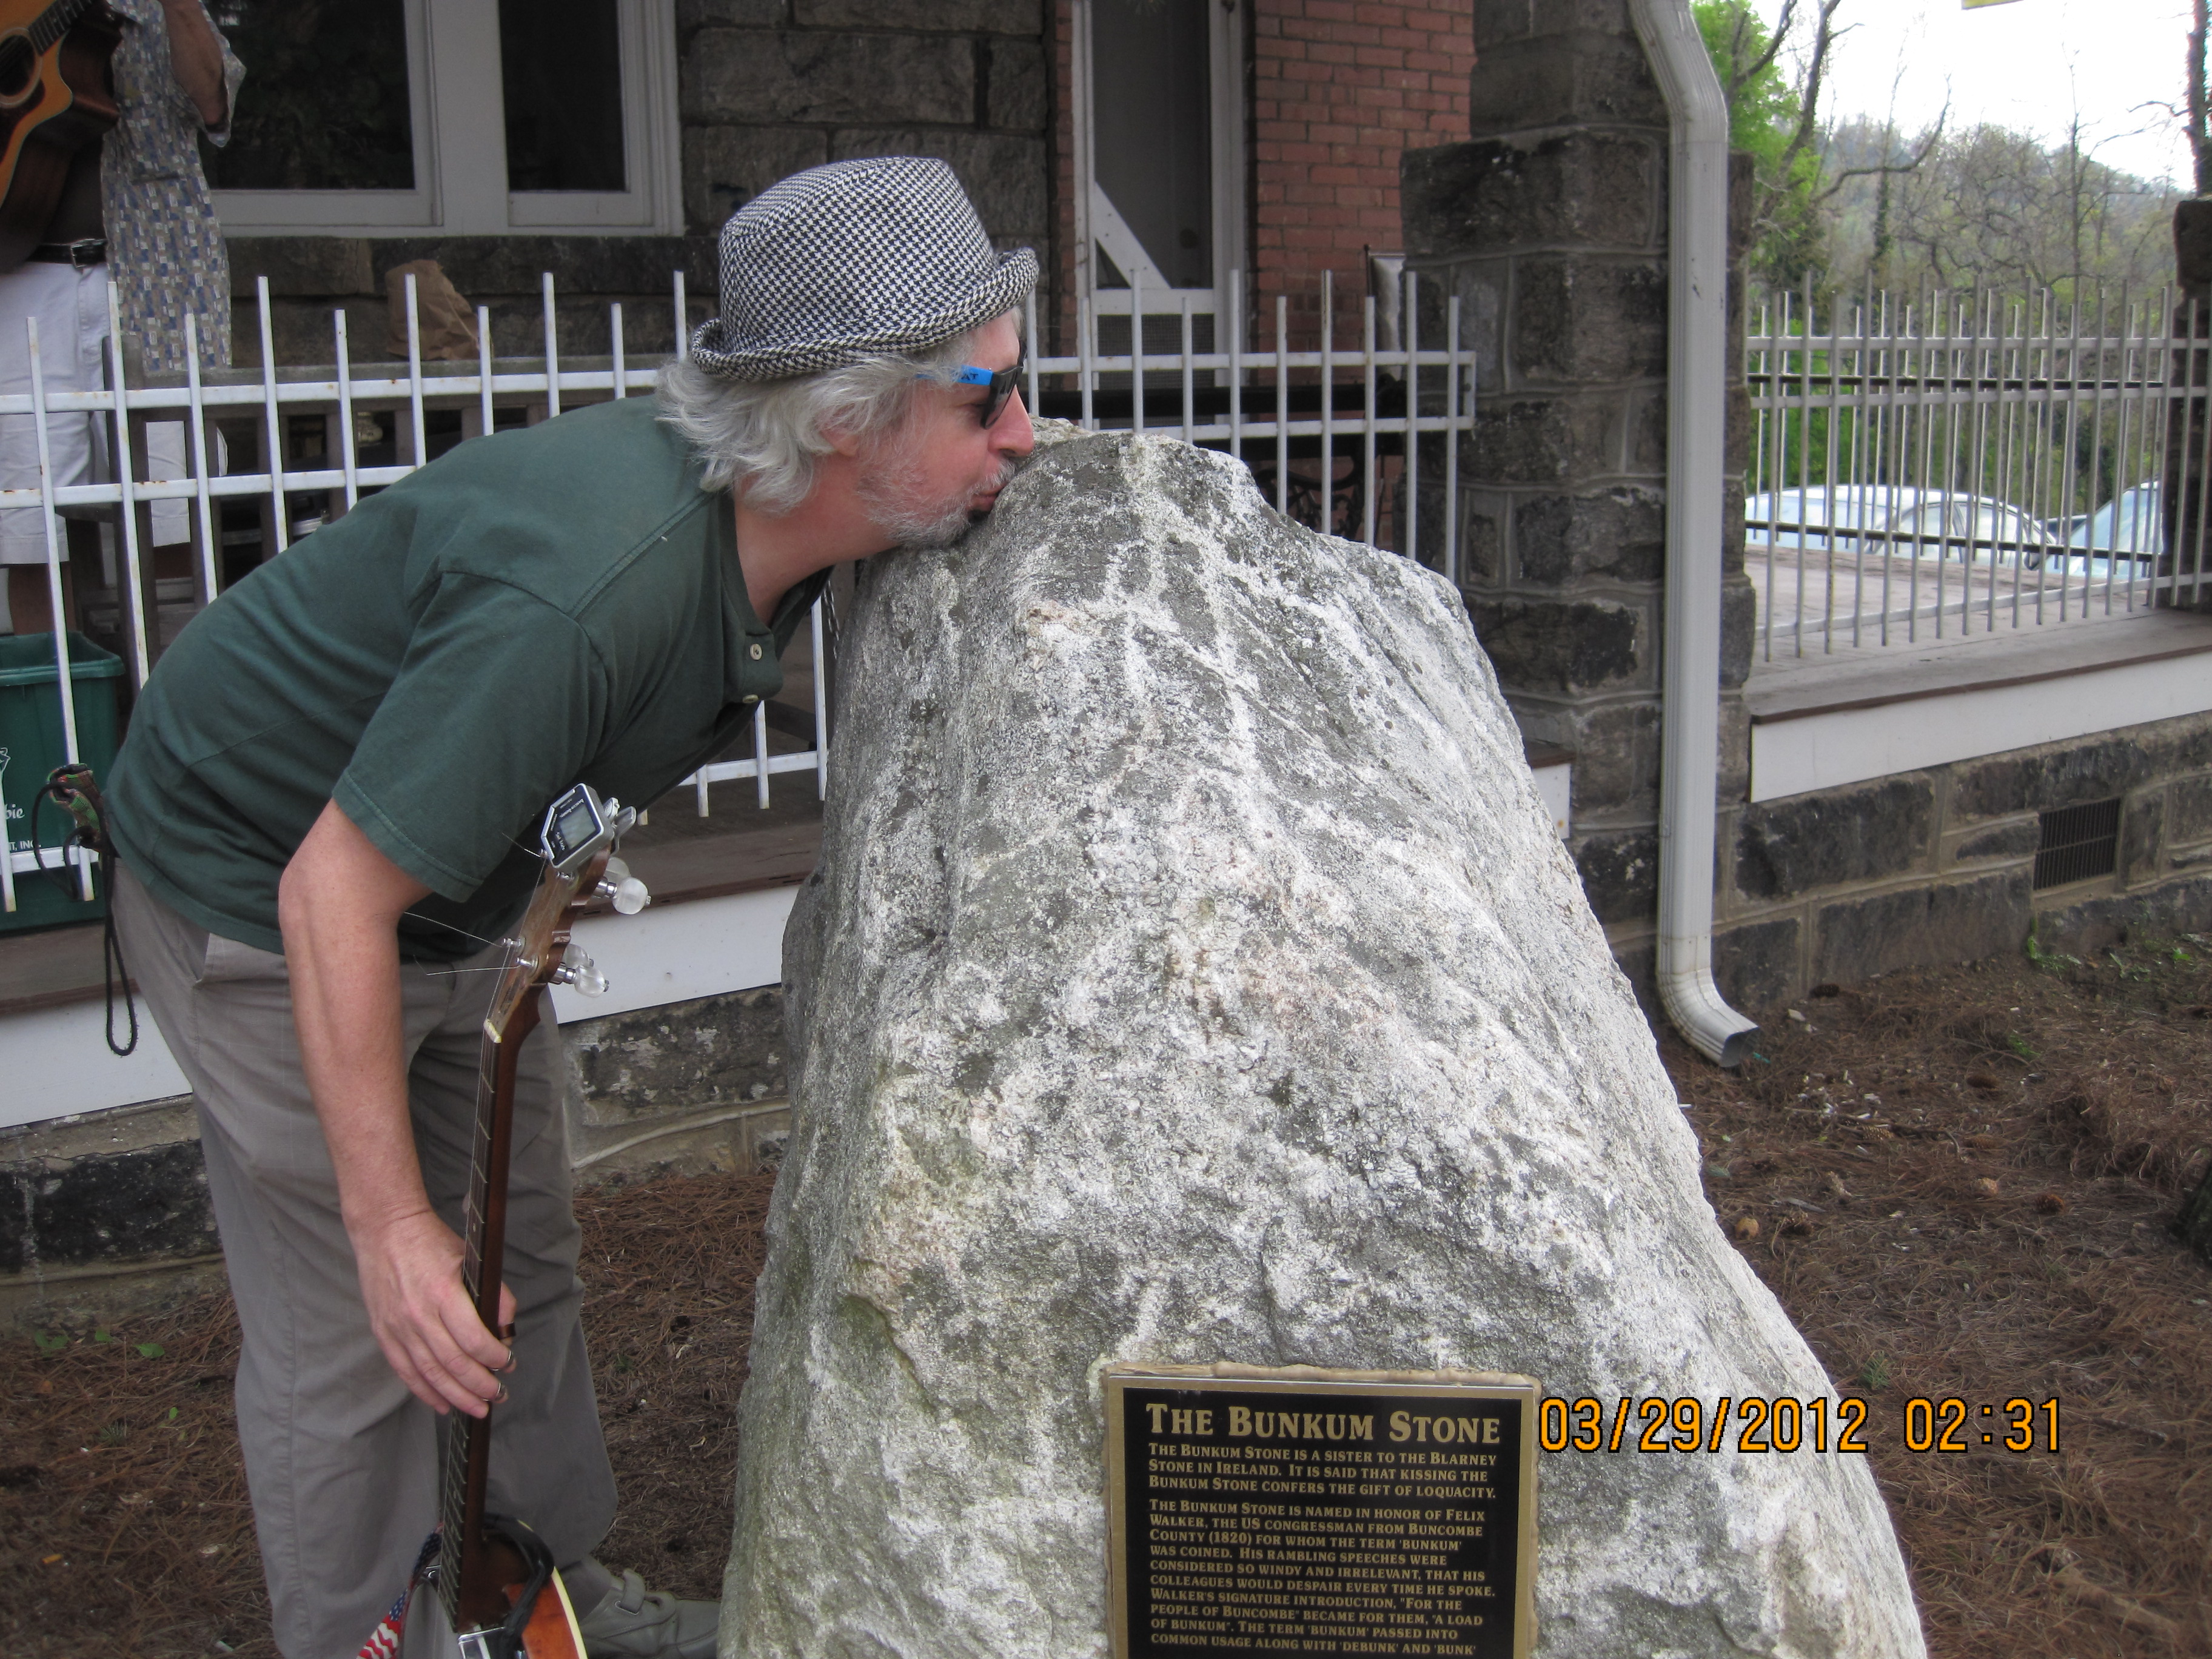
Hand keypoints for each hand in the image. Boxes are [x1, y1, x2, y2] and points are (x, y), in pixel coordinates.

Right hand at [352, 1207, 517, 1416]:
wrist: (385, 1231)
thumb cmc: (431, 1244)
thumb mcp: (471, 1260)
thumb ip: (493, 1293)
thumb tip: (506, 1328)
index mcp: (443, 1293)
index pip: (474, 1339)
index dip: (494, 1358)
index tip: (508, 1363)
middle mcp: (418, 1315)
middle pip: (453, 1364)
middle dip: (480, 1386)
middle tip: (499, 1395)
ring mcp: (398, 1327)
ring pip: (430, 1374)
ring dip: (457, 1396)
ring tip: (478, 1408)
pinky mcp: (383, 1334)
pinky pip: (406, 1372)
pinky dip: (425, 1392)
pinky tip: (442, 1405)